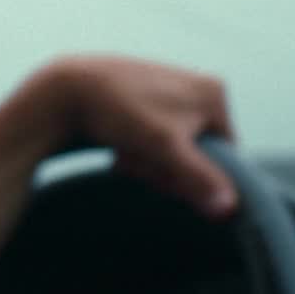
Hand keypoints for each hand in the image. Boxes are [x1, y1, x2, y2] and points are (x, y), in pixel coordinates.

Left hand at [37, 55, 240, 219]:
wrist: (64, 90)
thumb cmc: (117, 112)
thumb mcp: (163, 148)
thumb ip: (198, 177)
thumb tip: (230, 208)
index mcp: (214, 93)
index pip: (224, 158)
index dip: (193, 177)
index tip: (160, 171)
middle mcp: (199, 86)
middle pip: (197, 155)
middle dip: (165, 167)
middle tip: (135, 161)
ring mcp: (173, 90)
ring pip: (173, 150)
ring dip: (148, 161)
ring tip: (124, 150)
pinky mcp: (150, 97)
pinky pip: (156, 138)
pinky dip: (137, 147)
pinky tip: (117, 144)